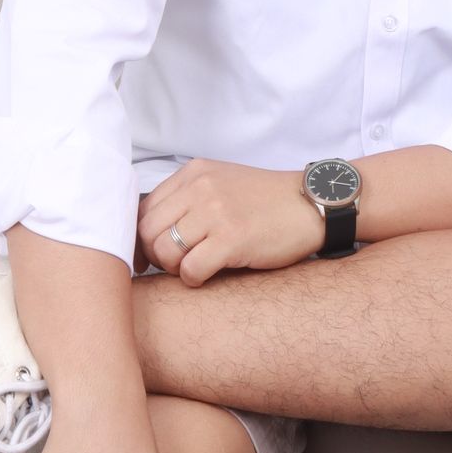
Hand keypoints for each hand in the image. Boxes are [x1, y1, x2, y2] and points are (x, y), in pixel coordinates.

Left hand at [137, 159, 323, 284]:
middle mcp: (200, 187)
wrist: (308, 205)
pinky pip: (190, 269)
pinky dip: (193, 279)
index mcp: (194, 172)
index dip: (143, 238)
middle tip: (175, 265)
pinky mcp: (231, 238)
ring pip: (164, 251)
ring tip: (194, 268)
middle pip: (148, 231)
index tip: (152, 256)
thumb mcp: (220, 183)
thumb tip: (149, 233)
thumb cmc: (264, 201)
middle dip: (156, 255)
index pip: (144, 208)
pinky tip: (208, 275)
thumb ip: (187, 199)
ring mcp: (215, 212)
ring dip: (174, 268)